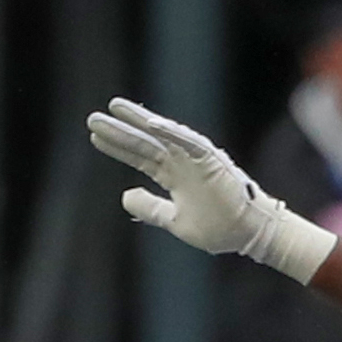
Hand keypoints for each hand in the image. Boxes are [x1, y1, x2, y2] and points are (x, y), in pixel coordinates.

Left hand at [86, 97, 337, 283]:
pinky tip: (149, 123)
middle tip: (93, 117)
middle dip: (120, 130)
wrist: (248, 234)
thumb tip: (125, 196)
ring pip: (163, 135)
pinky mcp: (212, 161)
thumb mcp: (175, 220)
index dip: (118, 147)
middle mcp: (182, 162)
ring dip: (139, 121)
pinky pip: (189, 142)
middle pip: (145, 143)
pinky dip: (171, 132)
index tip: (95, 136)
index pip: (140, 157)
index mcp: (174, 176)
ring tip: (115, 107)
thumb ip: (152, 208)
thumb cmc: (218, 227)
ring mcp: (196, 159)